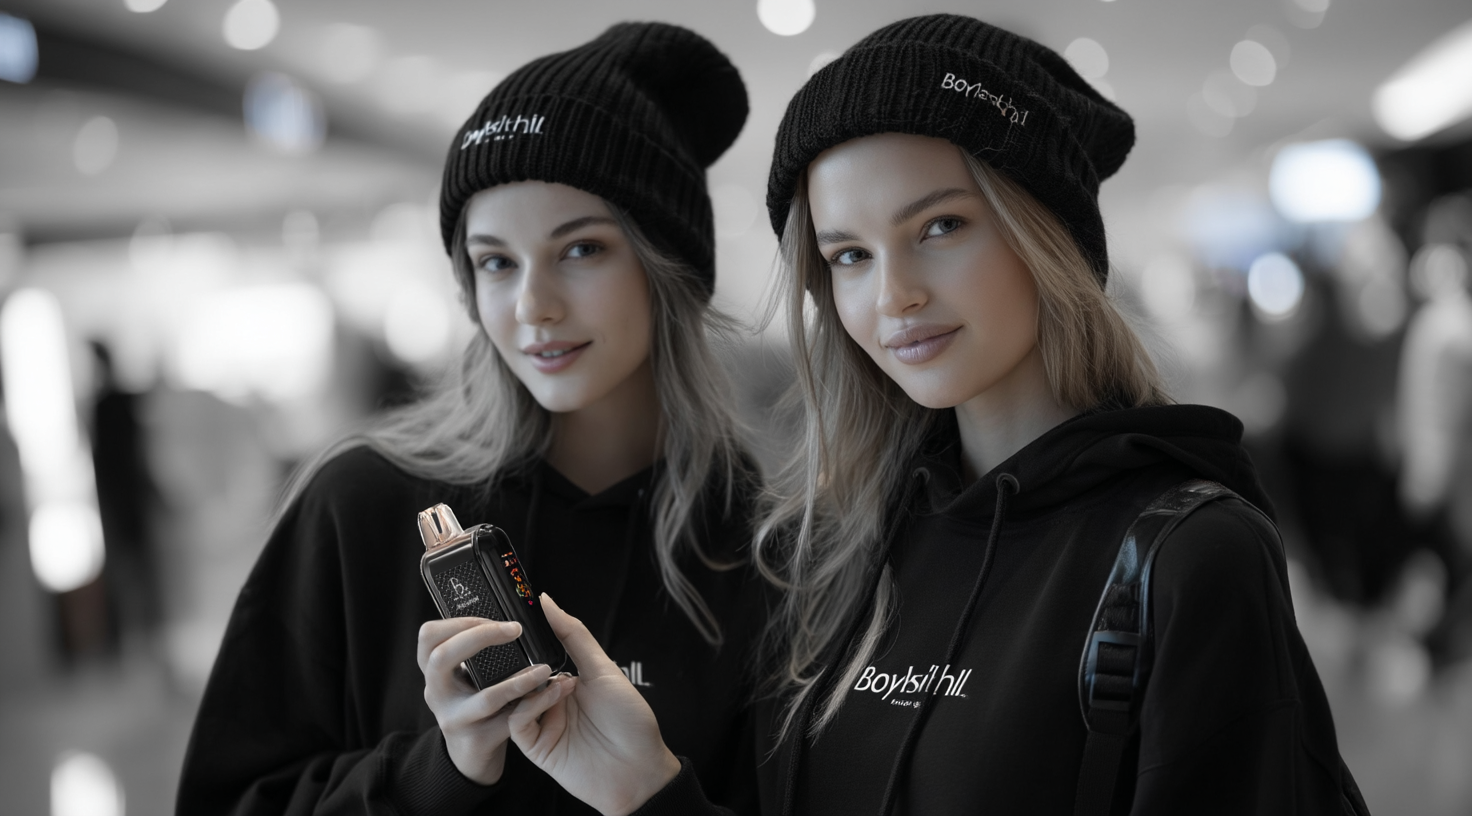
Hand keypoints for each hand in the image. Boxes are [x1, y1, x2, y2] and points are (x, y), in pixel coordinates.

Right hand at [417, 617, 553, 784]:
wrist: (477, 760)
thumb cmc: (482, 708)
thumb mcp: (473, 674)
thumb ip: (480, 643)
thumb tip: (510, 603)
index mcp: (439, 671)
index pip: (429, 636)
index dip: (456, 620)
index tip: (490, 613)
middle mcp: (439, 693)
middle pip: (440, 659)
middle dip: (479, 637)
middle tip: (514, 630)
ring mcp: (456, 719)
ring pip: (485, 697)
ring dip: (520, 680)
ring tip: (545, 669)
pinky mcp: (480, 741)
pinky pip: (511, 721)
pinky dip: (536, 704)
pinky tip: (554, 692)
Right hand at [507, 594, 680, 815]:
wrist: (640, 769)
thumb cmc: (631, 722)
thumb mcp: (604, 669)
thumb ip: (574, 635)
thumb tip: (549, 602)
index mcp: (568, 680)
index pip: (537, 654)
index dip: (530, 638)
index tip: (521, 617)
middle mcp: (553, 701)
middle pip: (522, 675)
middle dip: (523, 660)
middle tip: (529, 648)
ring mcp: (543, 723)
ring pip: (514, 697)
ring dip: (529, 682)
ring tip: (554, 677)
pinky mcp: (536, 747)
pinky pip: (517, 722)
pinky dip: (529, 705)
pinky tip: (552, 698)